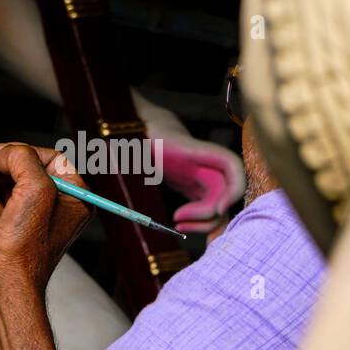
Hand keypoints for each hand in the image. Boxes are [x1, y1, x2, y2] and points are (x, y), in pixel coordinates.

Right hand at [0, 142, 90, 295]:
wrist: (5, 284)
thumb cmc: (27, 250)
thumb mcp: (34, 191)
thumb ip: (23, 160)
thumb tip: (6, 151)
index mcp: (74, 199)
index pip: (52, 159)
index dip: (25, 152)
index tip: (3, 153)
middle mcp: (55, 209)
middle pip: (26, 170)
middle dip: (1, 162)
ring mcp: (30, 220)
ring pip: (7, 184)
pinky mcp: (8, 229)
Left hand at [133, 92, 245, 232]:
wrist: (135, 123)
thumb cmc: (131, 131)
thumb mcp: (128, 142)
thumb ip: (125, 154)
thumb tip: (116, 167)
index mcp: (193, 149)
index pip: (231, 164)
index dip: (233, 188)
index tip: (217, 208)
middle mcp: (203, 163)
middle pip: (226, 193)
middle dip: (211, 215)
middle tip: (178, 223)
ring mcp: (200, 175)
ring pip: (218, 204)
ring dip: (205, 222)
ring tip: (177, 226)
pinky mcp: (192, 185)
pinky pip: (205, 206)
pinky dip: (200, 221)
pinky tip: (183, 227)